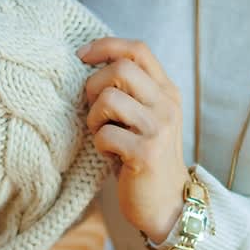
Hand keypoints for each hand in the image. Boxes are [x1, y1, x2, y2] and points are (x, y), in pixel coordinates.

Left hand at [78, 37, 189, 242]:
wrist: (166, 203)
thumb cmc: (143, 153)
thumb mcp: (144, 114)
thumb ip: (129, 89)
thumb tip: (87, 62)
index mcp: (165, 90)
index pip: (137, 49)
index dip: (106, 46)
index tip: (82, 56)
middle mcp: (166, 104)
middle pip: (120, 69)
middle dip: (94, 86)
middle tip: (94, 111)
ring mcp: (159, 128)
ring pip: (109, 99)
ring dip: (94, 118)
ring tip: (102, 134)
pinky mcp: (146, 153)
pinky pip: (105, 134)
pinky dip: (99, 144)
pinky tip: (110, 155)